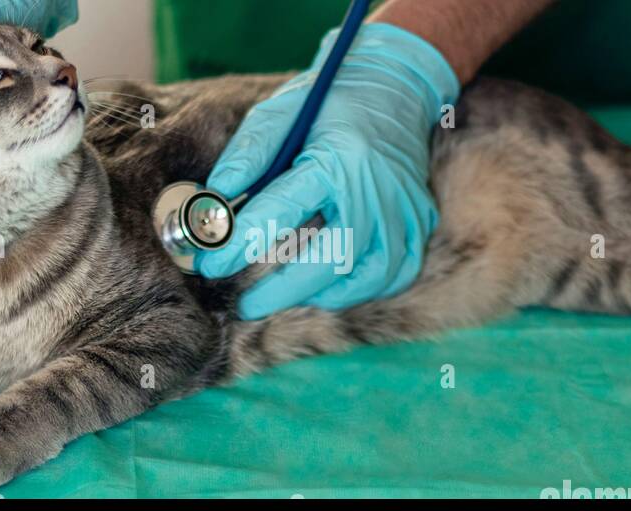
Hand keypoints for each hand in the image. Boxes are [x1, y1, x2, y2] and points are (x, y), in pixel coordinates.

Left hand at [195, 24, 458, 319]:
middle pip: (328, 260)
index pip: (282, 212)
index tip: (212, 264)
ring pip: (363, 279)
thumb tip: (213, 203)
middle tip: (244, 304)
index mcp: (337, 159)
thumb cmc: (329, 102)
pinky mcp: (419, 224)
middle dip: (279, 291)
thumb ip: (246, 156)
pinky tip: (328, 286)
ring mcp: (403, 211)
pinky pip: (392, 276)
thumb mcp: (279, 113)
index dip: (241, 244)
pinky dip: (358, 288)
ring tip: (284, 295)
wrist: (394, 87)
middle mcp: (375, 191)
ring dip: (320, 293)